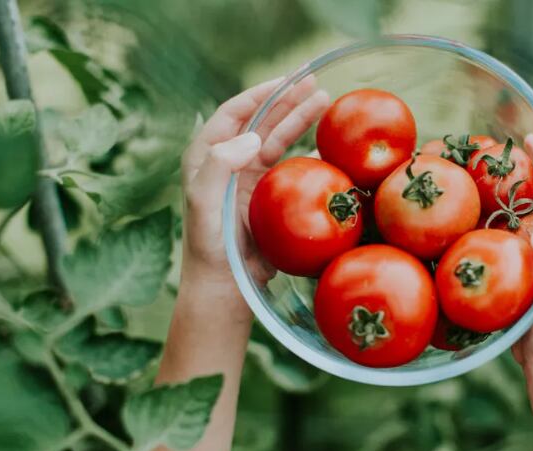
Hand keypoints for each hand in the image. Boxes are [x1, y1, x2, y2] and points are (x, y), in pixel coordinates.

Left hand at [178, 76, 329, 318]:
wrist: (225, 287)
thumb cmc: (210, 247)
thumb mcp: (203, 203)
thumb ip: (219, 166)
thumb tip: (252, 136)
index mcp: (207, 157)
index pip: (234, 114)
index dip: (260, 94)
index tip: (285, 80)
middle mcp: (229, 163)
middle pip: (261, 121)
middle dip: (287, 99)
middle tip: (314, 82)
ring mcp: (251, 180)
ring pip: (279, 140)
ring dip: (301, 120)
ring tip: (325, 101)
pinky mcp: (270, 198)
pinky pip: (293, 167)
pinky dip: (311, 153)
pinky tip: (329, 144)